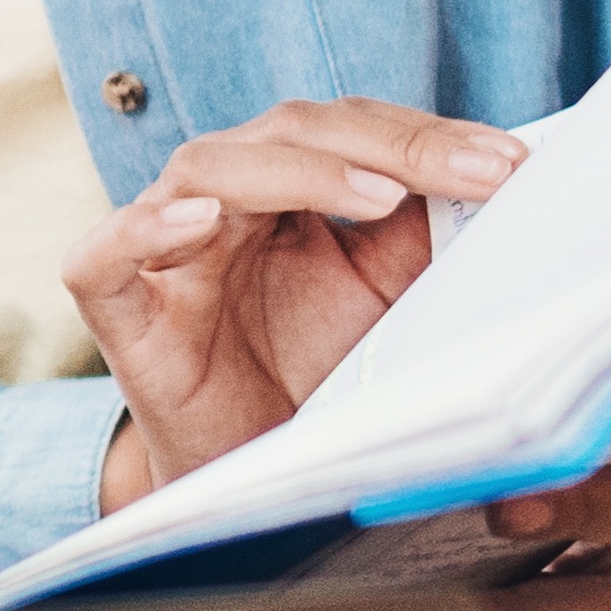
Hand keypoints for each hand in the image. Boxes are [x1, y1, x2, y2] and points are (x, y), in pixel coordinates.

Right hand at [68, 99, 525, 507]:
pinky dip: (145, 230)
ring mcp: (165, 252)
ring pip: (206, 168)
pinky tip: (201, 220)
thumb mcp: (390, 299)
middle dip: (389, 145)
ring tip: (379, 195)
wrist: (254, 482)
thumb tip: (500, 182)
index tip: (508, 164)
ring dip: (297, 171)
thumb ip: (427, 236)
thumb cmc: (313, 381)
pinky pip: (102, 257)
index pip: (351, 128)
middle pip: (289, 131)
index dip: (425, 137)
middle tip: (474, 172)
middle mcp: (222, 200)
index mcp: (285, 186)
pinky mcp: (121, 314)